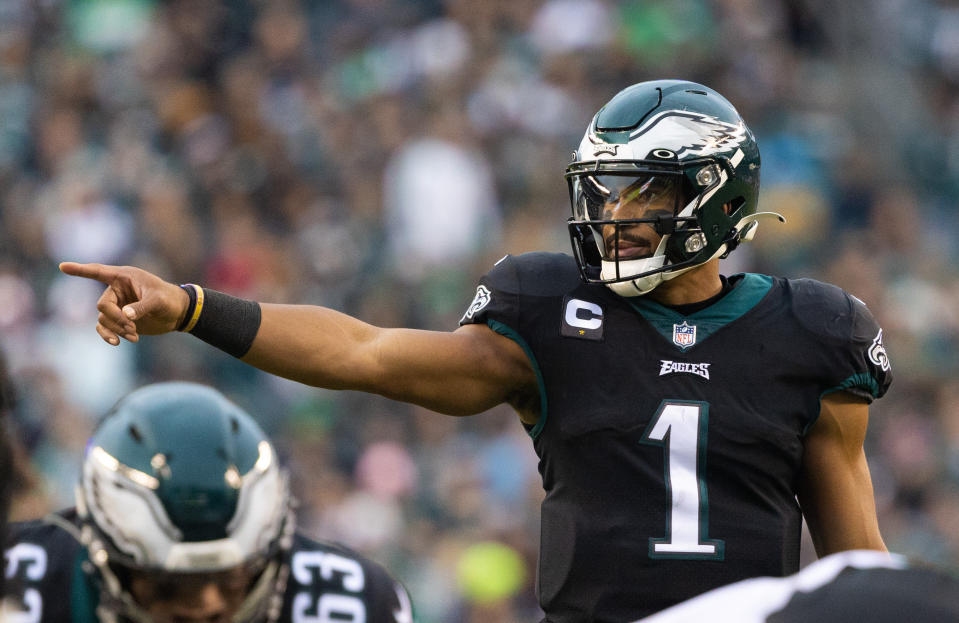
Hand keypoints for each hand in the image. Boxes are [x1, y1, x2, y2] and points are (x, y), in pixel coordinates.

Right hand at [58, 262, 189, 345]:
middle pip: (102, 305)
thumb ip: (143, 306)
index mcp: (124, 277)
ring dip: (116, 329)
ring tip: (134, 336)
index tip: (62, 267)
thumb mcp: (159, 300)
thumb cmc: (170, 299)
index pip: (98, 272)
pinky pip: (104, 327)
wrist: (178, 313)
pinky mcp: (118, 319)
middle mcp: (116, 290)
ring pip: (103, 319)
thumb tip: (126, 316)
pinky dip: (109, 335)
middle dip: (115, 319)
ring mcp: (116, 305)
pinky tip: (118, 342)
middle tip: (132, 328)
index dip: (80, 270)